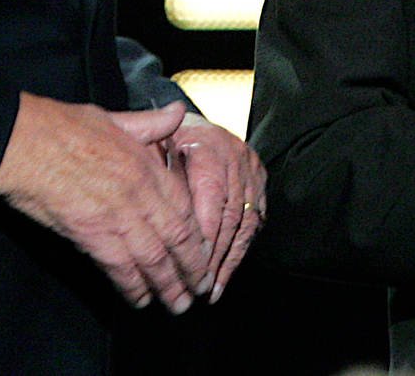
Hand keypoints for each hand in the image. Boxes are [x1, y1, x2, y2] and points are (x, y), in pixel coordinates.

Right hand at [0, 96, 210, 311]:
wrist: (24, 142)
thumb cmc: (62, 126)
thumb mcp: (114, 117)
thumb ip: (150, 123)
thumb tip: (176, 112)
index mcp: (145, 164)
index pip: (183, 207)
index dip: (197, 235)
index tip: (204, 252)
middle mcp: (138, 193)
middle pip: (176, 238)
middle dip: (191, 268)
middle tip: (200, 289)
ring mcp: (117, 215)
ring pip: (154, 258)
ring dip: (168, 284)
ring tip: (177, 304)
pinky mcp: (91, 234)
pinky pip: (120, 267)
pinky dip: (133, 286)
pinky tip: (140, 299)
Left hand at [168, 112, 266, 302]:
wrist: (192, 124)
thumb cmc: (166, 141)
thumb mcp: (154, 148)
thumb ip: (157, 177)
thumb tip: (159, 220)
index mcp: (209, 148)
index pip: (211, 197)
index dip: (204, 233)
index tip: (190, 264)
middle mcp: (235, 158)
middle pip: (230, 215)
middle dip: (215, 255)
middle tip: (200, 286)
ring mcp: (251, 170)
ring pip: (246, 222)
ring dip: (229, 260)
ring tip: (213, 289)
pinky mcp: (260, 181)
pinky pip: (255, 221)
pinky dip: (240, 250)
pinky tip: (225, 273)